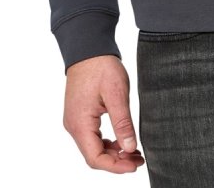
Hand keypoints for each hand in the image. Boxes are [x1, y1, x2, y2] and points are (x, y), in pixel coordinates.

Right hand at [63, 54, 144, 173]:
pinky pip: (92, 136)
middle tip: (139, 159)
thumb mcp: (117, 94)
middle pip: (94, 156)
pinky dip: (107, 142)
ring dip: (113, 152)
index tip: (135, 164)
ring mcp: (75, 120)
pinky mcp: (79, 114)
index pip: (95, 158)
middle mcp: (73, 126)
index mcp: (80, 124)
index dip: (116, 166)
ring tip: (134, 151)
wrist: (88, 47)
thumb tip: (130, 148)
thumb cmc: (101, 67)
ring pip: (93, 147)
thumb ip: (123, 123)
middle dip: (117, 161)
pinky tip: (122, 139)